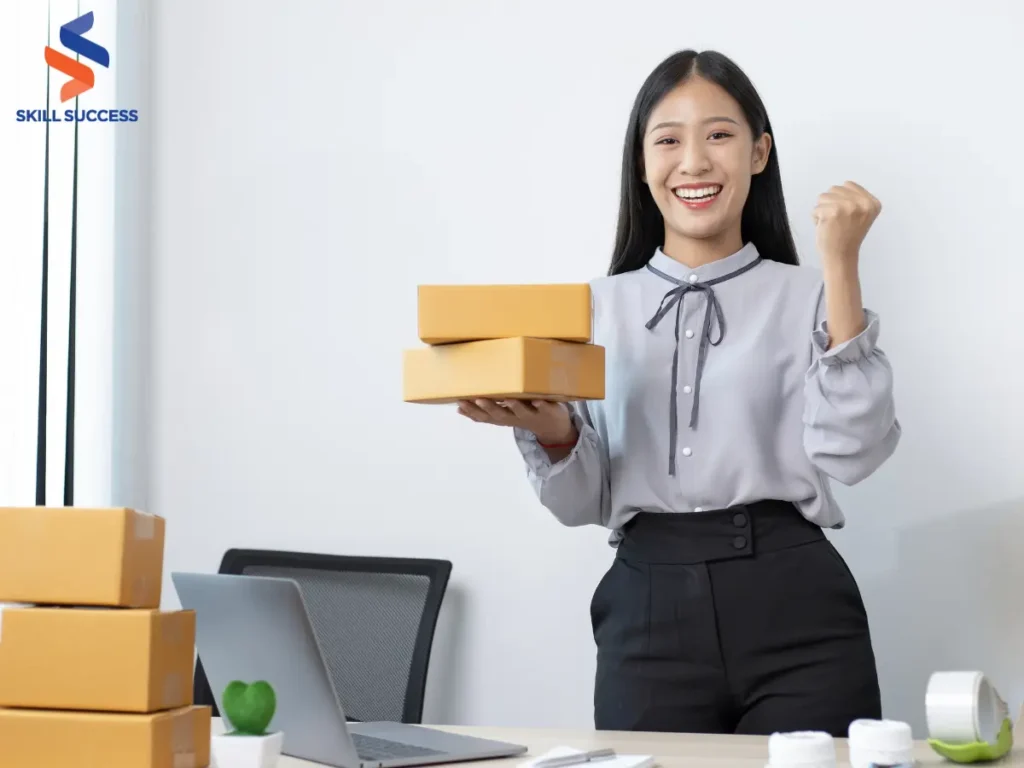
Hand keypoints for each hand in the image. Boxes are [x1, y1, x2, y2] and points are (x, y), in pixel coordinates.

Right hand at [456, 398, 575, 444]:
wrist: (553, 427)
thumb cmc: (522, 414)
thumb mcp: (501, 415)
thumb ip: (483, 411)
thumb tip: (457, 408)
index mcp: (503, 418)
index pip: (484, 417)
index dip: (471, 411)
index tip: (460, 402)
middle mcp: (515, 418)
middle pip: (500, 415)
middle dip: (489, 408)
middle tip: (478, 399)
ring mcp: (532, 415)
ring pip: (522, 412)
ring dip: (515, 407)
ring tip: (508, 399)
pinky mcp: (548, 411)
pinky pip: (545, 408)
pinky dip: (541, 405)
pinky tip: (537, 400)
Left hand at [813, 181, 881, 264]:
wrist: (841, 257)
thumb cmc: (848, 236)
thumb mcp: (861, 214)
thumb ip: (855, 199)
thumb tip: (840, 186)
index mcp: (873, 202)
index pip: (848, 184)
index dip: (840, 199)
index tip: (846, 216)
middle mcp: (863, 203)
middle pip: (834, 189)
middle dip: (830, 204)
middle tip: (837, 221)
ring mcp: (848, 206)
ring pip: (822, 197)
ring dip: (822, 210)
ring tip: (831, 224)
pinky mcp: (832, 212)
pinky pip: (815, 209)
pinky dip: (815, 218)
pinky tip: (825, 228)